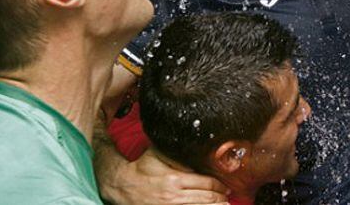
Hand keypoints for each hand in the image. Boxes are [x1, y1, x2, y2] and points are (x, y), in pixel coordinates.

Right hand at [102, 146, 229, 204]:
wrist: (122, 185)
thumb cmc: (141, 168)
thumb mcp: (158, 155)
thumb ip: (178, 155)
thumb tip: (197, 152)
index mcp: (175, 179)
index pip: (206, 183)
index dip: (219, 185)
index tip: (226, 185)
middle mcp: (174, 196)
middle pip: (206, 198)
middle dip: (220, 197)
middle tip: (227, 195)